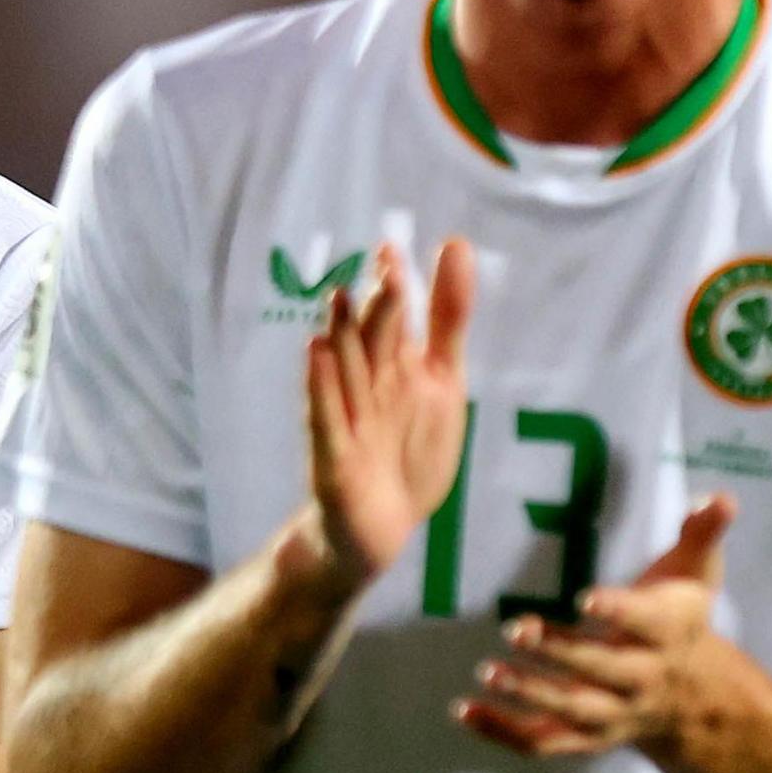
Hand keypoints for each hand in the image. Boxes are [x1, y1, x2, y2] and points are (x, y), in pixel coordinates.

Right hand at [300, 238, 476, 591]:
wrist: (381, 529)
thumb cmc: (408, 449)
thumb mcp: (444, 380)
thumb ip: (449, 318)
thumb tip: (455, 243)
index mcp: (393, 366)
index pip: (392, 319)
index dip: (394, 285)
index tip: (391, 248)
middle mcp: (366, 387)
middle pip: (370, 342)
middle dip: (378, 308)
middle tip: (385, 267)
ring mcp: (346, 421)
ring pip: (344, 374)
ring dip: (342, 339)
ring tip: (341, 298)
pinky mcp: (332, 459)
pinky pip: (325, 420)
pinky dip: (322, 390)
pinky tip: (316, 356)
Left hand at [465, 496, 736, 756]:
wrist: (692, 694)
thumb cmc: (680, 615)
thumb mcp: (697, 570)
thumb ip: (703, 531)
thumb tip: (719, 497)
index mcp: (670, 632)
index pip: (646, 622)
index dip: (617, 610)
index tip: (583, 597)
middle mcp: (644, 679)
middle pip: (603, 670)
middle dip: (561, 653)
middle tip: (517, 629)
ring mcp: (614, 714)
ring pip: (572, 712)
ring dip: (529, 694)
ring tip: (489, 671)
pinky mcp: (585, 737)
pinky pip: (543, 741)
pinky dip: (502, 731)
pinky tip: (463, 709)